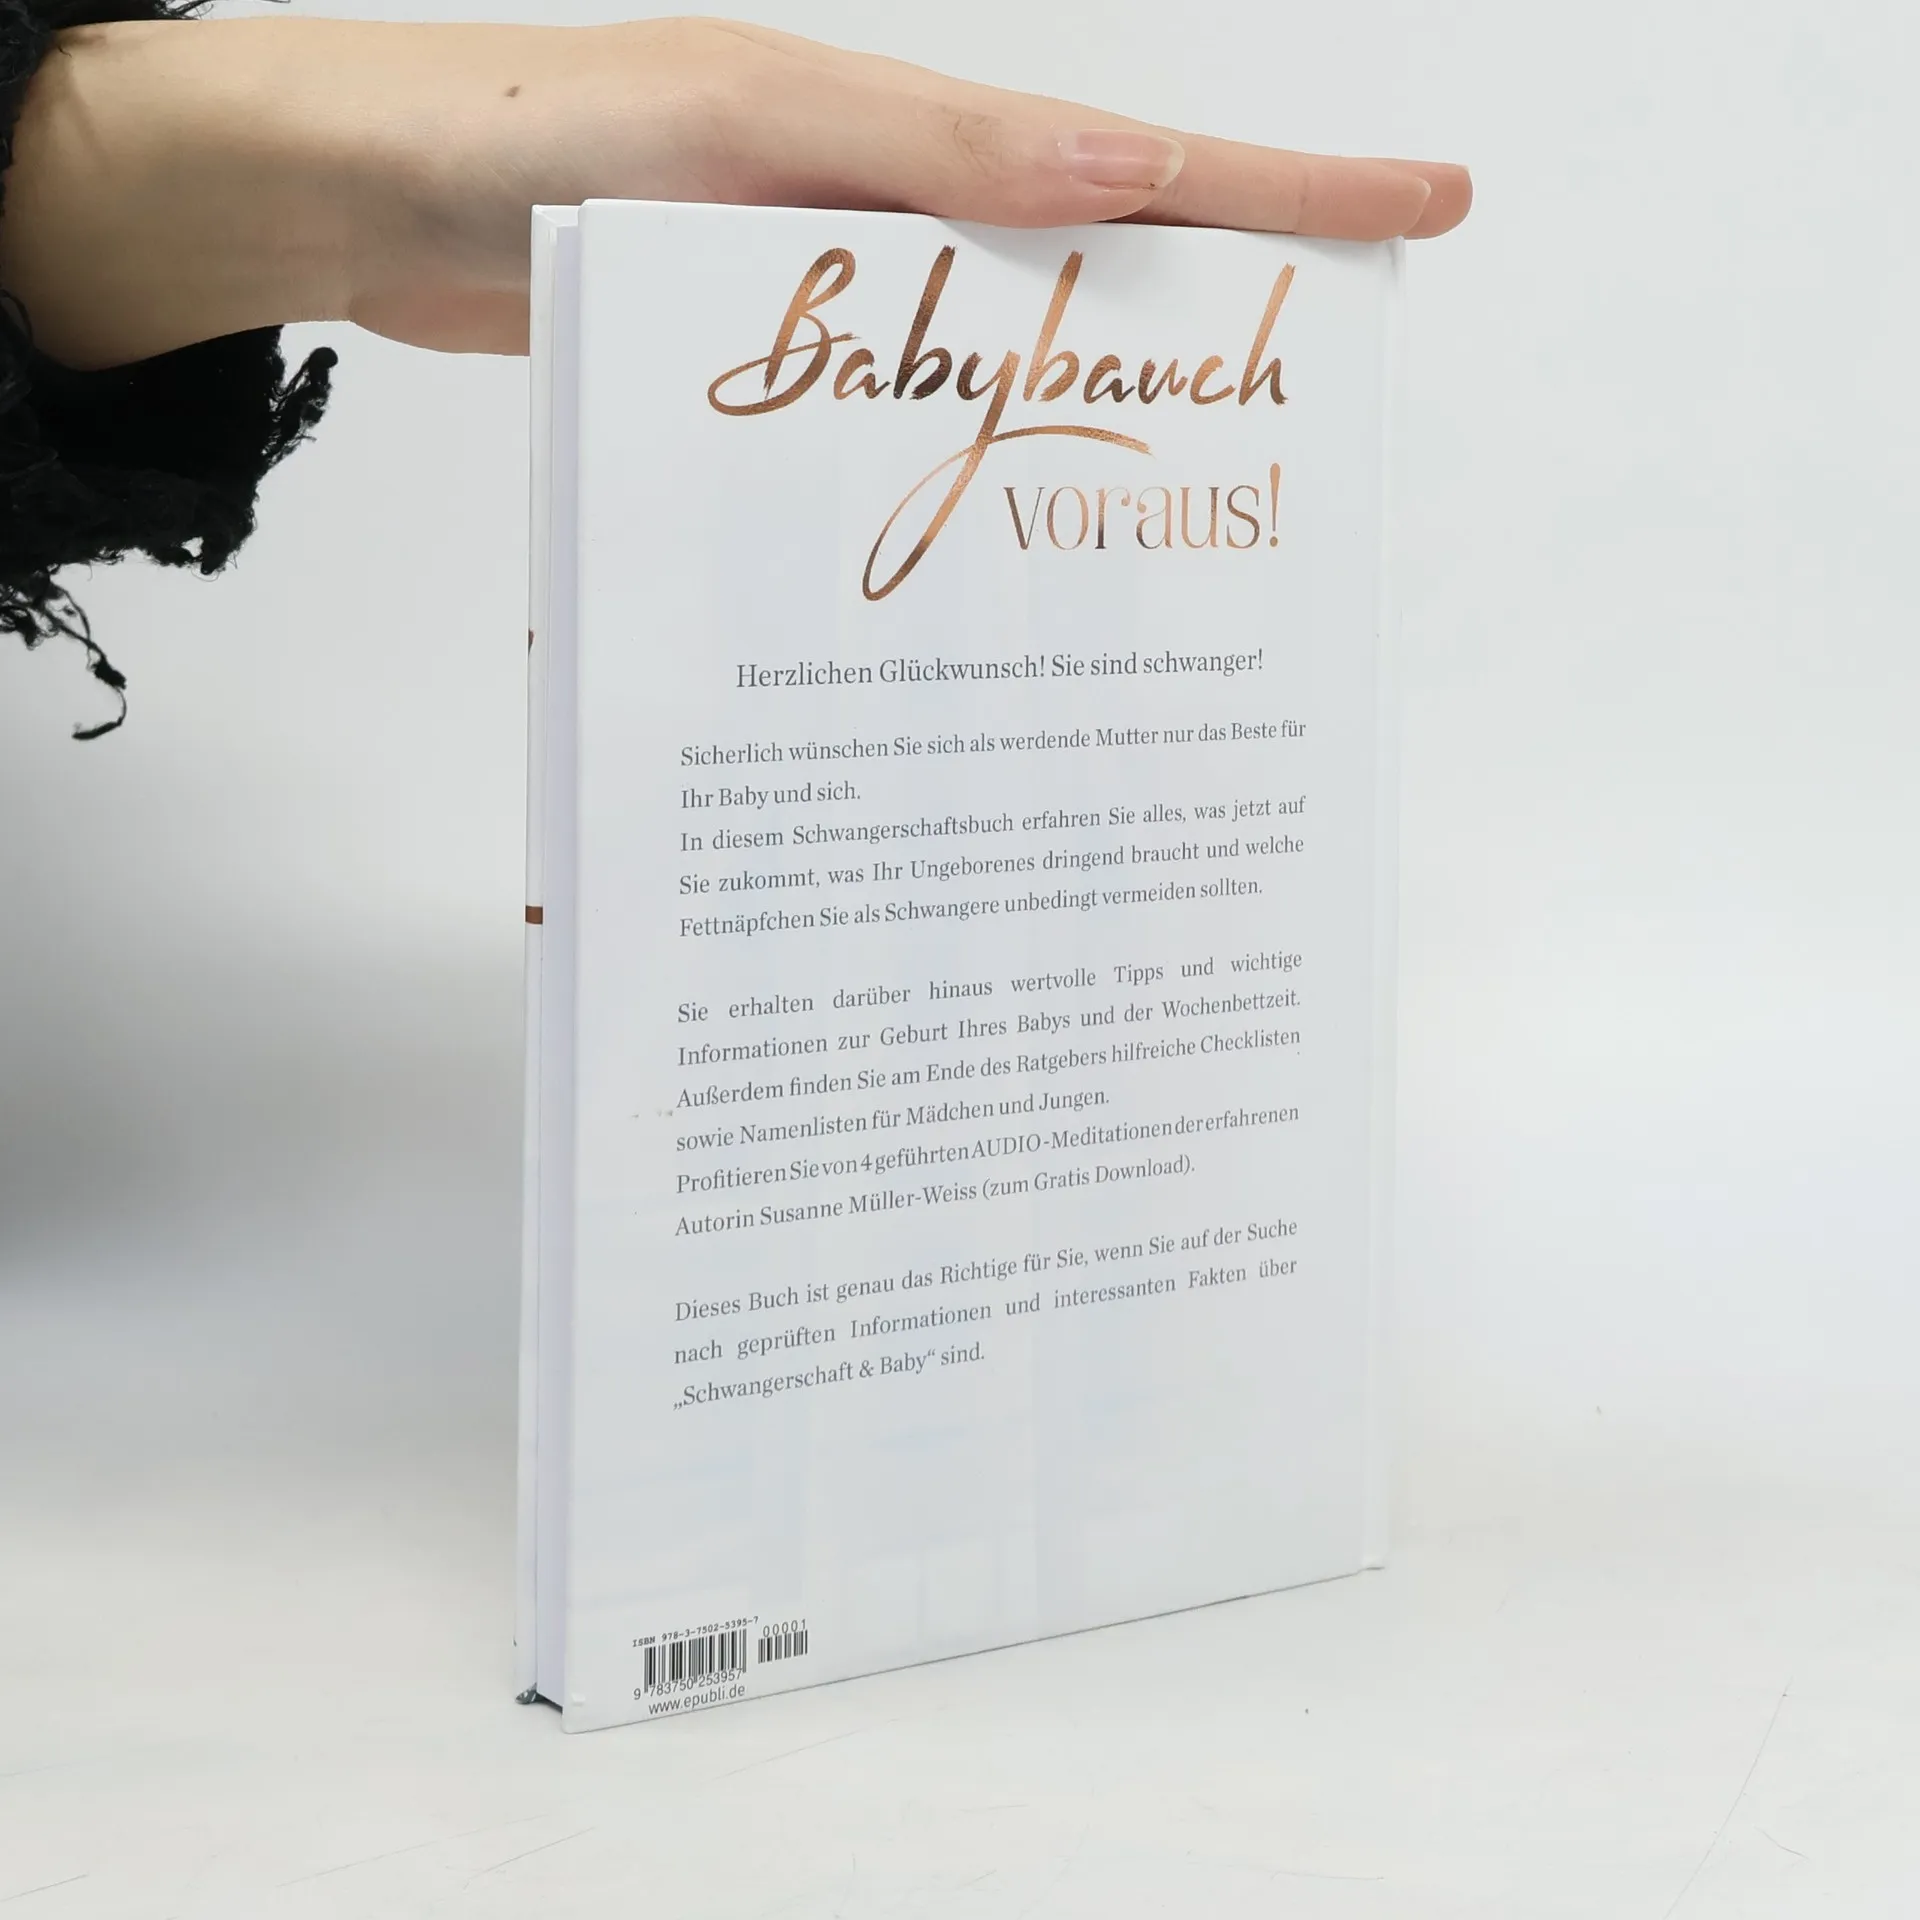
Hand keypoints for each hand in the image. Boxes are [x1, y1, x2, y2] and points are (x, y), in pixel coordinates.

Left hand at [0, 16, 1470, 368]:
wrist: (362, 201)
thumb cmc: (525, 137)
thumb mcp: (735, 118)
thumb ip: (922, 148)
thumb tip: (1116, 171)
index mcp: (905, 134)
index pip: (1135, 158)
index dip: (1285, 189)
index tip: (1422, 208)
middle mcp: (884, 215)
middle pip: (1093, 267)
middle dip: (1217, 319)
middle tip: (1325, 399)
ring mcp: (829, 300)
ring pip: (995, 361)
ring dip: (1086, 418)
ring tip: (1191, 498)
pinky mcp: (763, 370)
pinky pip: (887, 417)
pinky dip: (947, 461)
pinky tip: (980, 525)